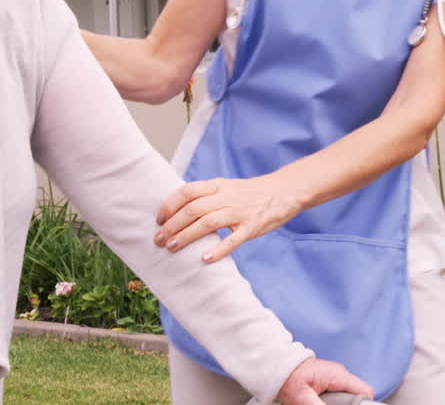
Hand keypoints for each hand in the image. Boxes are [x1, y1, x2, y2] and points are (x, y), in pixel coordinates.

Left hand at [154, 175, 304, 261]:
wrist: (285, 191)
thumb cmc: (252, 193)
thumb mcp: (228, 187)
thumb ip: (207, 196)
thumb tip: (179, 211)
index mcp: (218, 186)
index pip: (187, 192)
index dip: (169, 205)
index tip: (158, 220)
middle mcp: (227, 197)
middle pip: (192, 209)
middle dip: (171, 225)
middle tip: (159, 240)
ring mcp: (240, 211)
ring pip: (207, 222)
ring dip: (187, 236)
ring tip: (172, 247)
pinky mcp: (253, 226)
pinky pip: (233, 239)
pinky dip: (218, 249)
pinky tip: (205, 259)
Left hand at [276, 357, 373, 404]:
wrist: (278, 367)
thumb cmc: (288, 377)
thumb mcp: (303, 398)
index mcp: (338, 375)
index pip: (365, 391)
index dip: (362, 404)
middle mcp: (340, 375)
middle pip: (357, 396)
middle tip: (328, 404)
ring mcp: (336, 378)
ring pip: (348, 396)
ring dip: (339, 404)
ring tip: (322, 403)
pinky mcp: (330, 382)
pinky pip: (340, 394)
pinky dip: (334, 402)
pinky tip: (322, 402)